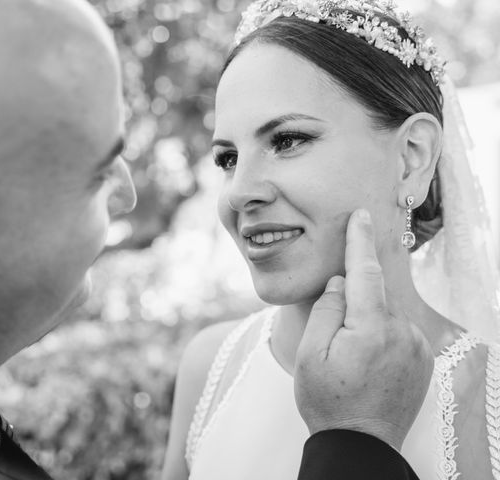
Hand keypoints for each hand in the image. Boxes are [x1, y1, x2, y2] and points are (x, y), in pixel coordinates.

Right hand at [293, 209, 433, 450]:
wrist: (359, 443)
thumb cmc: (327, 399)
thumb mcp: (310, 353)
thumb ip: (326, 309)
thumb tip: (341, 282)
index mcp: (371, 328)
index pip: (365, 272)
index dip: (360, 240)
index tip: (360, 215)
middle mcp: (402, 332)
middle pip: (373, 295)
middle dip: (352, 300)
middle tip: (334, 336)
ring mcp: (417, 347)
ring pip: (385, 313)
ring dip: (365, 321)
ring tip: (349, 359)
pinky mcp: (423, 358)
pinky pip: (397, 330)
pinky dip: (379, 333)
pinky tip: (365, 363)